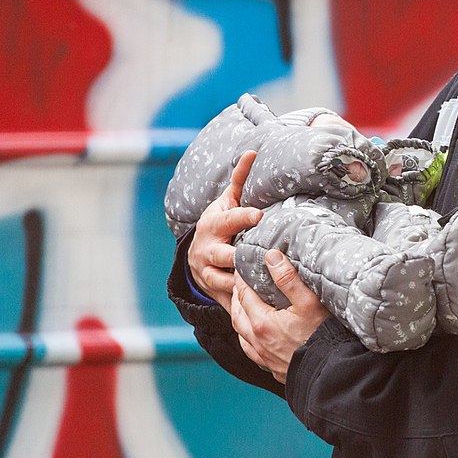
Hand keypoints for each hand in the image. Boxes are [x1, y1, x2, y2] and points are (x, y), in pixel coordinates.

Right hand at [188, 151, 261, 311]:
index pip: (230, 219)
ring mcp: (207, 272)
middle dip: (238, 256)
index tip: (259, 215)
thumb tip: (253, 151)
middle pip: (223, 254)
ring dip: (239, 284)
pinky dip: (238, 303)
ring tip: (260, 285)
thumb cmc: (222, 222)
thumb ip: (241, 179)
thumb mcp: (228, 201)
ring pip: (222, 280)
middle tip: (258, 256)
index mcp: (214, 224)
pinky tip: (255, 306)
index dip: (243, 217)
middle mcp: (208, 249)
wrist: (197, 253)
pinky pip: (226, 299)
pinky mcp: (213, 290)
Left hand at [230, 249, 330, 383]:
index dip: (241, 279)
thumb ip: (288, 278)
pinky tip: (253, 333)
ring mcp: (262, 355)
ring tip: (244, 304)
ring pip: (240, 333)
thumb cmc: (322, 335)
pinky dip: (246, 336)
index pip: (243, 294)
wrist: (329, 371)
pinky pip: (249, 349)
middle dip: (236, 296)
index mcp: (262, 322)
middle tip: (241, 282)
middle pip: (236, 313)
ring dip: (238, 316)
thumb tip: (271, 257)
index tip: (243, 267)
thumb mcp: (308, 301)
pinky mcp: (270, 366)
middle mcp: (256, 340)